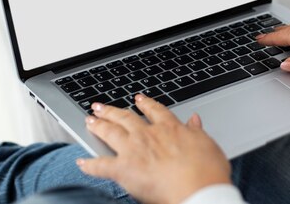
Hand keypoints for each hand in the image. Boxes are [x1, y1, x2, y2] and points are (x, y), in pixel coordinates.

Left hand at [77, 95, 230, 203]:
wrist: (199, 190)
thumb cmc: (207, 172)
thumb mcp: (208, 145)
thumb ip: (197, 131)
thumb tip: (195, 120)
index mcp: (170, 128)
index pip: (154, 110)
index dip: (145, 104)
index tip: (138, 99)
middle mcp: (149, 135)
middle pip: (126, 117)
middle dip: (112, 110)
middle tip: (101, 106)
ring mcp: (134, 150)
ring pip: (110, 132)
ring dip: (98, 125)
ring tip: (89, 120)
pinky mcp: (123, 169)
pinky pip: (100, 165)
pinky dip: (89, 164)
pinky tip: (81, 162)